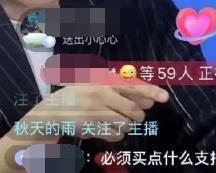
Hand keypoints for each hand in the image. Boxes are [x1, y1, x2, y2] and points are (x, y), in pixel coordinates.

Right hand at [26, 81, 168, 141]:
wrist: (50, 112)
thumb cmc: (79, 95)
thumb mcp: (96, 82)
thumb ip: (120, 86)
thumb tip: (149, 98)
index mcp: (104, 81)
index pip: (133, 86)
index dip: (151, 91)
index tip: (165, 97)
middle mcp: (101, 94)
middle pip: (134, 109)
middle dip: (139, 114)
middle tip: (137, 114)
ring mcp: (95, 111)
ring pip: (126, 124)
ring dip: (127, 125)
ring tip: (119, 120)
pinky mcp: (90, 127)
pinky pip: (114, 134)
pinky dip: (117, 134)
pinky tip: (111, 129)